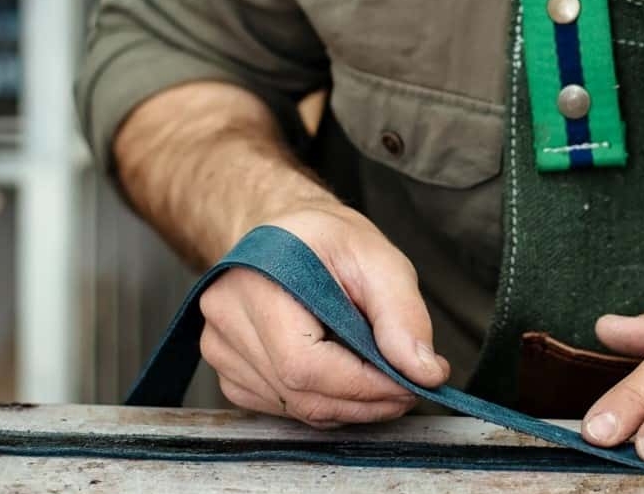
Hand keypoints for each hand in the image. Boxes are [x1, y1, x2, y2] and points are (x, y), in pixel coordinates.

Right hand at [198, 205, 450, 426]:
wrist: (286, 235)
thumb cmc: (327, 240)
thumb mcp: (377, 258)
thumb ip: (403, 315)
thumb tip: (423, 371)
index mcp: (256, 281)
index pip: (304, 364)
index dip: (363, 386)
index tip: (410, 385)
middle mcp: (226, 318)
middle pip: (299, 392)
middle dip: (364, 400)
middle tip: (407, 388)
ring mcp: (220, 349)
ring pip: (294, 407)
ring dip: (348, 406)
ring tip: (381, 379)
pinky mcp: (230, 372)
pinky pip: (283, 408)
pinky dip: (324, 403)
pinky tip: (344, 378)